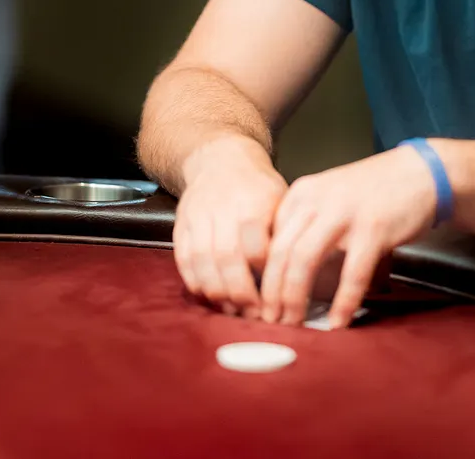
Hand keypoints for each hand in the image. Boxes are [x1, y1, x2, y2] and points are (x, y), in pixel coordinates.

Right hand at [172, 136, 287, 316]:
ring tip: (232, 309)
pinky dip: (195, 282)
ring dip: (216, 292)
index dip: (265, 274)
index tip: (276, 293)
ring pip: (201, 261)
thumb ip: (282, 233)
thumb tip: (293, 276)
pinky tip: (210, 296)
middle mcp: (222, 208)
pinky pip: (183, 259)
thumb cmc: (258, 186)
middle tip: (254, 315)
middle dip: (240, 292)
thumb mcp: (280, 199)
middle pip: (226, 258)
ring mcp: (197, 216)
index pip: (256, 247)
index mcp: (253, 201)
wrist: (220, 160)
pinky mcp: (181, 225)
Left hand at [258, 144, 438, 328]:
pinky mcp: (374, 228)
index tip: (261, 301)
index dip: (261, 275)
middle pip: (280, 253)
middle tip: (270, 320)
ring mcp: (344, 213)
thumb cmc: (376, 191)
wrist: (421, 172)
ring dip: (295, 298)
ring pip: (304, 261)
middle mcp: (317, 200)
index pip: (269, 239)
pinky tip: (338, 322)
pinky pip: (352, 273)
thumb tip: (285, 272)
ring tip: (293, 324)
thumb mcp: (331, 197)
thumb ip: (307, 225)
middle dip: (271, 293)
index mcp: (302, 194)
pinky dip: (342, 302)